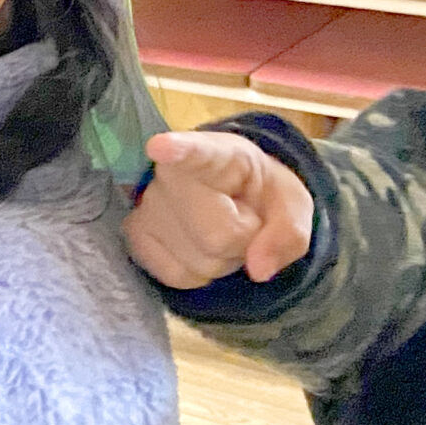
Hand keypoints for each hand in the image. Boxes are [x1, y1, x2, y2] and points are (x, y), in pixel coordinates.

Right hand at [124, 130, 313, 289]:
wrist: (229, 200)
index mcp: (218, 155)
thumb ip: (289, 233)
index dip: (177, 151)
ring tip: (219, 233)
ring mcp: (146, 206)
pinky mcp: (133, 236)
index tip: (160, 147)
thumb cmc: (258, 194)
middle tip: (243, 223)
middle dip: (242, 242)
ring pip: (199, 263)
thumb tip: (258, 270)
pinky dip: (197, 273)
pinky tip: (196, 247)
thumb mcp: (292, 205)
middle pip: (217, 236)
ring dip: (221, 260)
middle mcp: (170, 175)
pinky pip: (178, 276)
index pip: (196, 153)